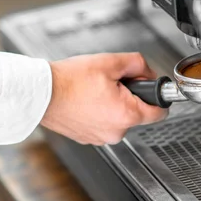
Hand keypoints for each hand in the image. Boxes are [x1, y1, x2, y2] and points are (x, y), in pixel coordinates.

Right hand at [41, 53, 166, 144]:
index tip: (153, 89)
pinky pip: (102, 123)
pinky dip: (99, 112)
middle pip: (137, 113)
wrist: (41, 93)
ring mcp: (100, 138)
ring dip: (114, 104)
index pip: (160, 113)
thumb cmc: (70, 80)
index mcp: (126, 115)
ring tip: (96, 90)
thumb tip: (149, 73)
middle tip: (113, 82)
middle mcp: (116, 132)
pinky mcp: (87, 138)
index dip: (159, 97)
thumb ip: (139, 65)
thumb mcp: (111, 62)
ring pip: (119, 118)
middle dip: (130, 96)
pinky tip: (87, 99)